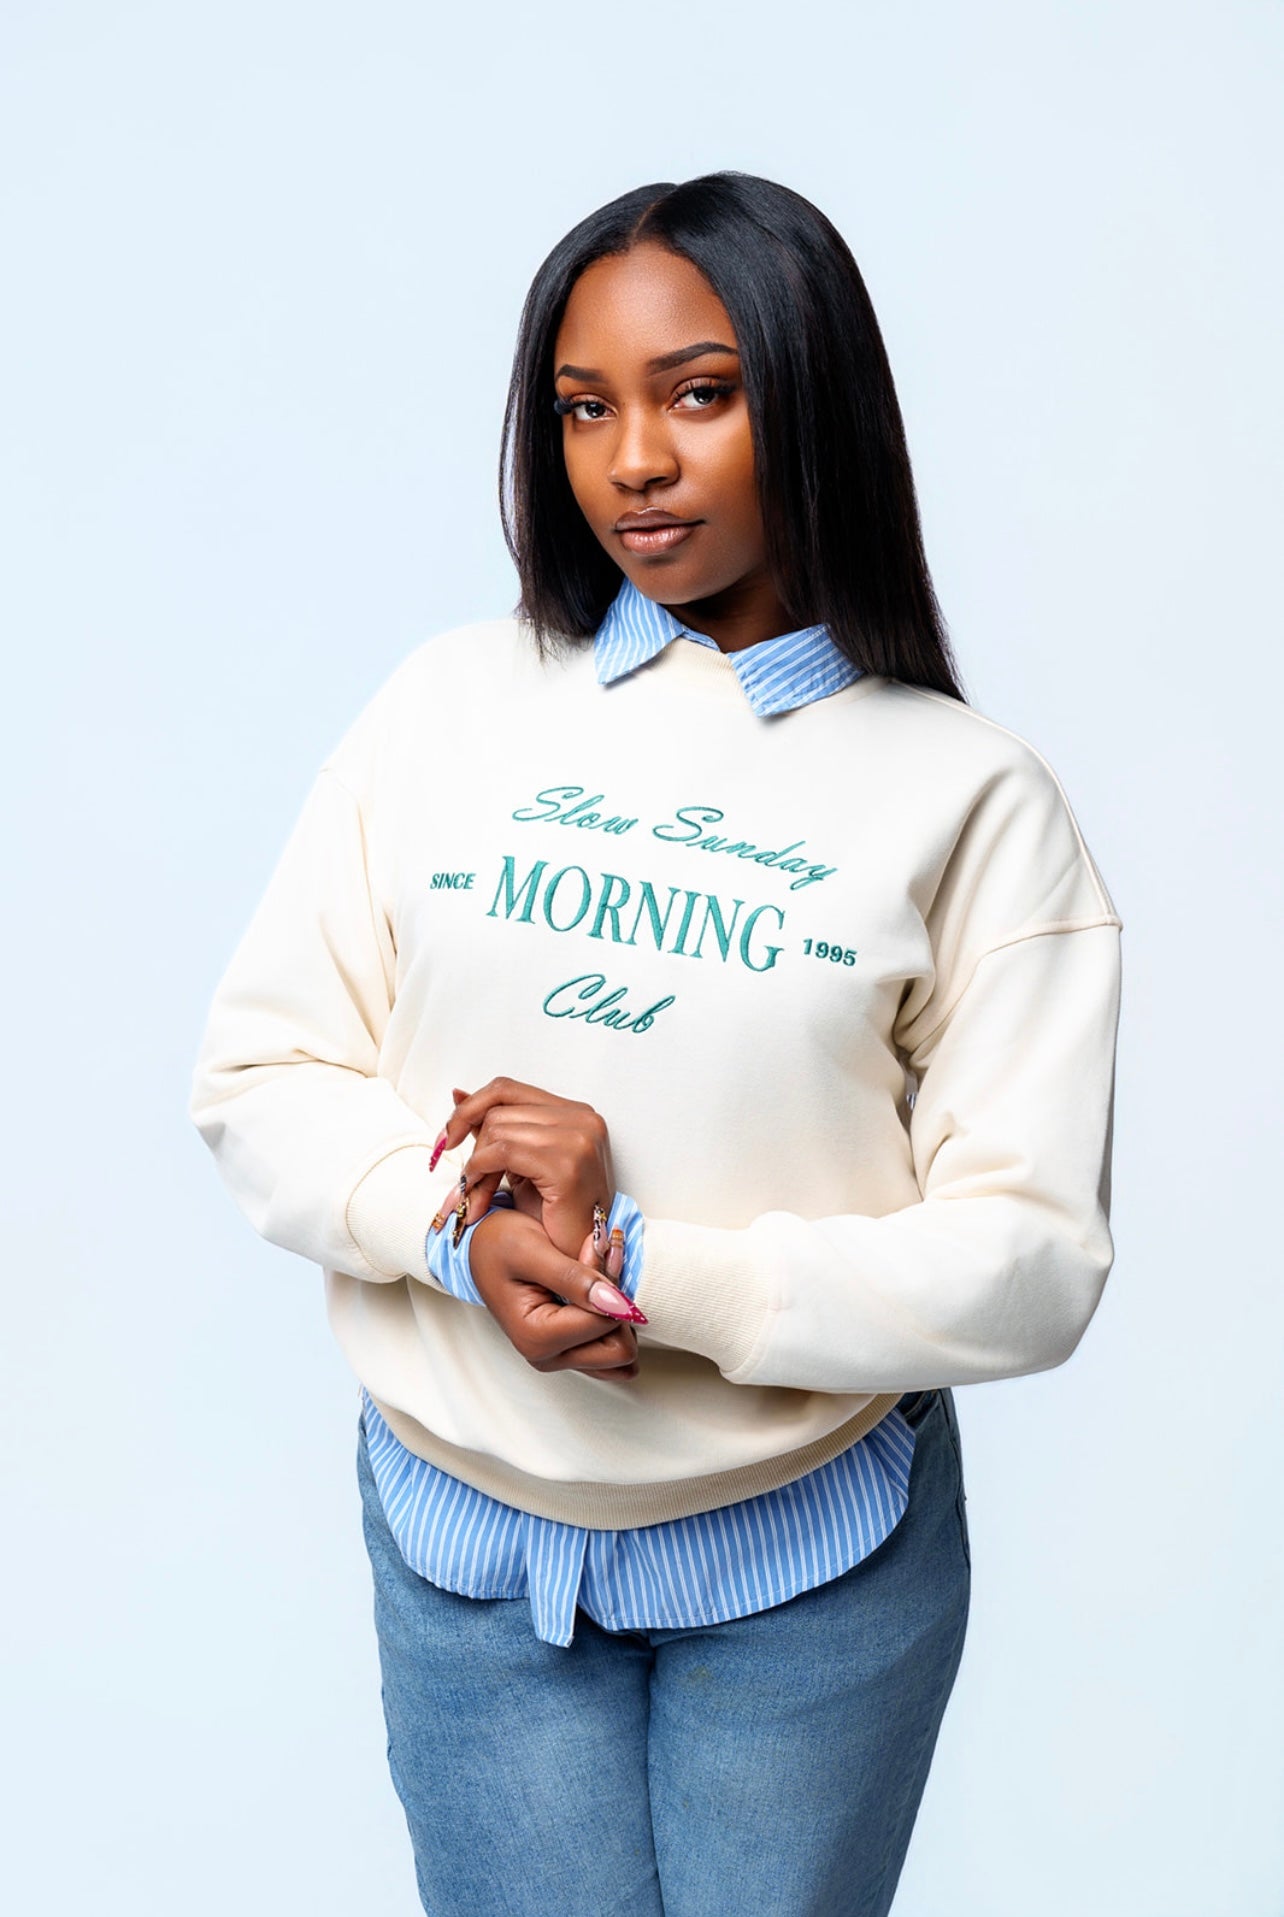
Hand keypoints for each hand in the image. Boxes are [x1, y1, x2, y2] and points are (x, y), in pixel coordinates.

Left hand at [436, 1077, 613, 1262]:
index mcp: (577, 1113)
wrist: (578, 1263)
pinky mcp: (567, 1163)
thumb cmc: (555, 1219)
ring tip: (473, 1199)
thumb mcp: (521, 1164)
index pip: (507, 1090)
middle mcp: (583, 1118)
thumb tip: (457, 1093)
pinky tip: (479, 1198)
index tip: (447, 1139)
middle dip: (472, 1148)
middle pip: (498, 1110)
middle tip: (462, 1185)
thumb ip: (495, 1129)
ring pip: (496, 1130)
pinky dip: (480, 1173)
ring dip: (475, 1168)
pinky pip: (502, 1152)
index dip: (470, 1109)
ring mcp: (578, 1137)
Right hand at [469, 1208, 639, 1381]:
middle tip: (596, 1265)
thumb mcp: (532, 1248)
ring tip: (595, 1277)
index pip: (606, 1322)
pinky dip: (615, 1322)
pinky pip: (614, 1352)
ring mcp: (560, 1357)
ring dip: (618, 1311)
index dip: (608, 1282)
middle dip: (618, 1304)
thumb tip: (618, 1304)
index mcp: (536, 1338)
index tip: (590, 1249)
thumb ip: (574, 1277)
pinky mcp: (570, 1351)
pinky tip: (598, 1294)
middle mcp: (548, 1356)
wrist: (481, 1247)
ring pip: (622, 1351)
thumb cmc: (498, 1243)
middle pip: (621, 1348)